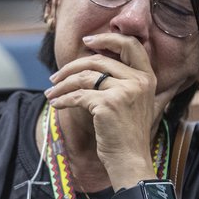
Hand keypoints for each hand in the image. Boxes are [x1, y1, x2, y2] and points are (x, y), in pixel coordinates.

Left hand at [45, 33, 158, 186]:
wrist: (130, 160)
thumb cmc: (127, 134)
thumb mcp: (133, 101)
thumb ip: (122, 80)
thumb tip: (92, 61)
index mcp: (147, 77)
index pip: (130, 44)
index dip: (106, 38)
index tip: (87, 40)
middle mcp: (138, 81)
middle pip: (98, 60)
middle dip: (71, 67)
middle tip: (55, 77)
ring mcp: (124, 91)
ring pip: (84, 77)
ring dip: (62, 85)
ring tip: (51, 93)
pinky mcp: (107, 104)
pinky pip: (78, 95)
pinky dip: (63, 100)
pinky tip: (56, 105)